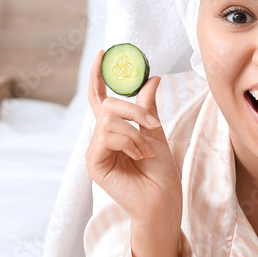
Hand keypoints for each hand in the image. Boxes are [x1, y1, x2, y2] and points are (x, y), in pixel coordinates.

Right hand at [85, 49, 181, 230]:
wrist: (163, 201)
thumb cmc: (161, 174)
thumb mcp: (156, 133)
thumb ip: (147, 107)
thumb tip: (151, 78)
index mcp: (115, 131)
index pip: (100, 99)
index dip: (98, 76)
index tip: (102, 55)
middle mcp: (101, 139)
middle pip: (107, 105)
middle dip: (133, 110)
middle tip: (153, 124)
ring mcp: (96, 151)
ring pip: (109, 120)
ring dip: (135, 132)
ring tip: (147, 151)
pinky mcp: (94, 163)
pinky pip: (107, 136)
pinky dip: (129, 142)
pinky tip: (140, 157)